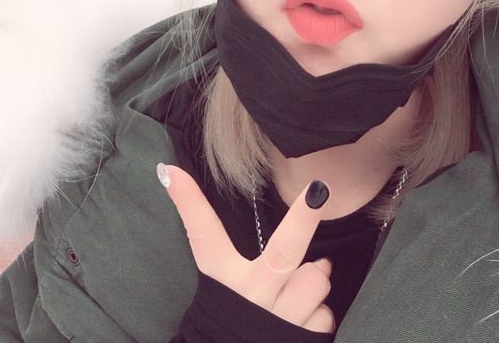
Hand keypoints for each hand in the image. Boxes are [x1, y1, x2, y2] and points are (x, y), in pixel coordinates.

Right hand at [159, 164, 335, 333]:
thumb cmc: (233, 322)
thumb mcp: (224, 288)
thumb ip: (239, 254)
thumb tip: (232, 226)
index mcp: (223, 281)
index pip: (203, 234)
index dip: (189, 201)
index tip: (174, 172)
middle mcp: (250, 298)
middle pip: (283, 251)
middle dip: (303, 217)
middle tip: (319, 191)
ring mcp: (277, 322)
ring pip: (315, 281)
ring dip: (312, 284)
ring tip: (294, 296)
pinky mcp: (302, 341)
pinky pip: (324, 314)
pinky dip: (317, 315)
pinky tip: (299, 322)